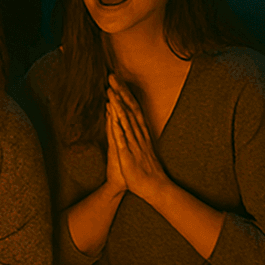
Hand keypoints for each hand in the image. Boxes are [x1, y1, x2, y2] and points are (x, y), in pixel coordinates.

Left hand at [106, 76, 169, 202]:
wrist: (154, 188)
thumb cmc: (145, 170)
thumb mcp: (138, 149)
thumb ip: (133, 135)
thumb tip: (125, 120)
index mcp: (141, 133)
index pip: (133, 109)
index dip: (125, 94)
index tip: (117, 80)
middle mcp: (139, 135)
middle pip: (130, 109)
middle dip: (121, 92)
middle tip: (112, 76)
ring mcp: (134, 143)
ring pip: (126, 119)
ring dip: (118, 103)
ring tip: (110, 89)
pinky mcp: (128, 153)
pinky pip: (121, 136)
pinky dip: (117, 123)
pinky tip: (112, 113)